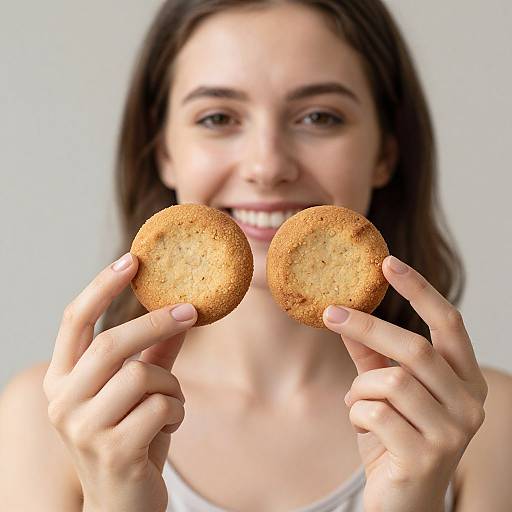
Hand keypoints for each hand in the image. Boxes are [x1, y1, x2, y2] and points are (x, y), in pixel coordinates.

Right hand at [43, 253, 196, 511]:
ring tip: (169, 406)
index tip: (132, 259)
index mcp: (62, 380)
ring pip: (143, 375)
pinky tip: (167, 430)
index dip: (101, 286)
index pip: (74, 321)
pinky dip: (177, 412)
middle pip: (112, 342)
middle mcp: (62, 401)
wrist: (123, 506)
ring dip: (171, 387)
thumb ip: (154, 351)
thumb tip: (182, 309)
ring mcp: (83, 428)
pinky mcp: (112, 450)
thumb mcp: (138, 389)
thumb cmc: (130, 437)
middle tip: (191, 310)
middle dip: (158, 322)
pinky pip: (162, 406)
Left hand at [323, 255, 487, 511]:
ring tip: (356, 403)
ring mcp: (453, 433)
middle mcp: (470, 404)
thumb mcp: (383, 389)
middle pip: (416, 348)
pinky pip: (375, 413)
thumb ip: (370, 353)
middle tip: (330, 312)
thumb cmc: (394, 438)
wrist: (402, 503)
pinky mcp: (426, 457)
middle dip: (367, 326)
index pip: (449, 324)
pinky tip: (362, 427)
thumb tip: (345, 310)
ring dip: (360, 389)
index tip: (387, 263)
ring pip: (391, 381)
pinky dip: (357, 413)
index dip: (419, 290)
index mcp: (465, 380)